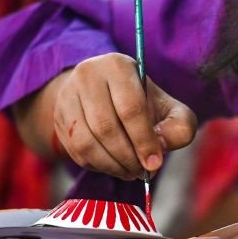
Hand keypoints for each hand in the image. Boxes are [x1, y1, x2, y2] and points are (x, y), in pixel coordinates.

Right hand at [47, 53, 196, 179]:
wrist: (107, 94)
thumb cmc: (144, 103)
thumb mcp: (169, 109)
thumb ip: (179, 127)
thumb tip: (161, 148)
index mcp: (118, 66)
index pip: (130, 108)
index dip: (144, 140)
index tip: (154, 164)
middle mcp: (88, 75)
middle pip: (106, 127)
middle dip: (127, 157)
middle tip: (142, 172)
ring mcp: (67, 96)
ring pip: (86, 141)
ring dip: (111, 165)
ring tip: (129, 171)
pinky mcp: (58, 117)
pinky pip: (75, 150)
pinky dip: (97, 165)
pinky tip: (113, 165)